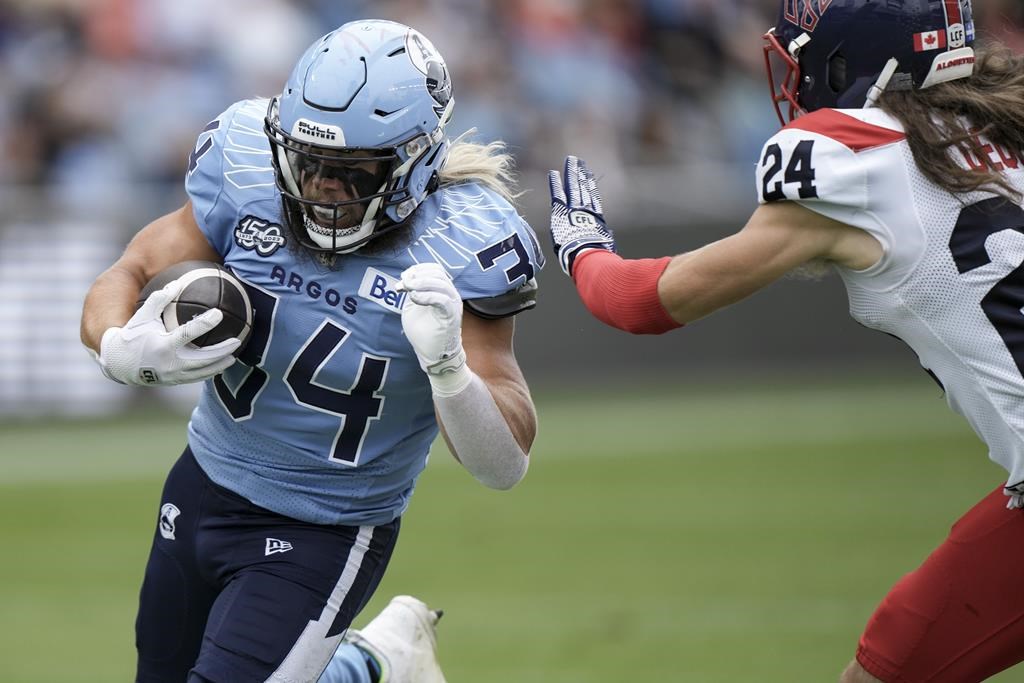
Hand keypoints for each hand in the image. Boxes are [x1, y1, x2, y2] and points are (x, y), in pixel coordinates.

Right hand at [96, 280, 240, 385]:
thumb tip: (177, 282)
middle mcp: (170, 362)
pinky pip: (197, 378)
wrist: (119, 364)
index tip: (219, 313)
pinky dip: (210, 372)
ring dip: (220, 364)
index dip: (204, 323)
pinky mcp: (174, 381)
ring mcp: (173, 375)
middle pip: (202, 358)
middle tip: (236, 341)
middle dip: (221, 351)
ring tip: (234, 356)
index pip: (188, 333)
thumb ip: (159, 299)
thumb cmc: (133, 335)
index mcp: (163, 345)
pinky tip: (220, 365)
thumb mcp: (142, 316)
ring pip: (202, 372)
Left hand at [398, 263, 470, 395]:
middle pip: (438, 273)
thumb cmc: (424, 332)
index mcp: (443, 290)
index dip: (418, 269)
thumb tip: (406, 278)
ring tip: (408, 289)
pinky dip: (427, 296)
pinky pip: (443, 300)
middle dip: (417, 275)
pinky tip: (415, 298)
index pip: (435, 269)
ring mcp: (453, 305)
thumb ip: (412, 291)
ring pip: (441, 284)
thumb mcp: (413, 306)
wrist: (432, 354)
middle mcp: (451, 295)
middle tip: (403, 283)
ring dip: (422, 283)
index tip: (403, 277)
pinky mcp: (451, 316)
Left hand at [548, 155, 616, 275]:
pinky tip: (553, 173)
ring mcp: (574, 210)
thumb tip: (609, 238)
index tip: (588, 174)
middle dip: (580, 173)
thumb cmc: (598, 255)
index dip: (590, 185)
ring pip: (573, 187)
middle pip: (583, 188)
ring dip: (571, 173)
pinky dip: (555, 184)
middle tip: (578, 161)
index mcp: (596, 218)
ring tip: (570, 160)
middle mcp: (585, 211)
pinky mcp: (561, 212)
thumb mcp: (605, 245)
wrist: (588, 255)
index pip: (592, 197)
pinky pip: (558, 195)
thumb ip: (605, 238)